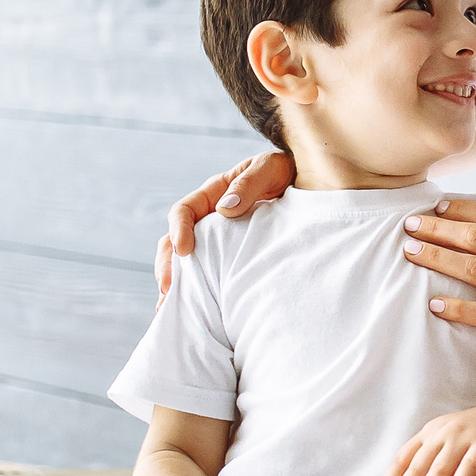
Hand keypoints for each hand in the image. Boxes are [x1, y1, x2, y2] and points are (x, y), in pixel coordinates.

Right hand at [154, 152, 296, 293]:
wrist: (307, 182)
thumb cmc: (286, 170)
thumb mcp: (270, 168)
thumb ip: (249, 183)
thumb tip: (225, 209)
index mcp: (214, 193)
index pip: (184, 211)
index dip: (179, 230)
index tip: (184, 250)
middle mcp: (209, 217)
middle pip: (174, 241)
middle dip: (167, 265)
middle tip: (167, 289)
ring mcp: (217, 237)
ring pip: (185, 260)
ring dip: (176, 282)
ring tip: (170, 306)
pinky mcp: (230, 254)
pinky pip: (208, 270)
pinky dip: (197, 288)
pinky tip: (195, 307)